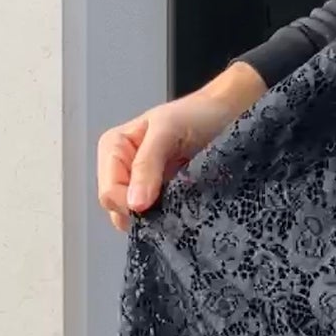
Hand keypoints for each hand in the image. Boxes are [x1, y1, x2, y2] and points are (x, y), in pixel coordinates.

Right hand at [96, 63, 266, 229]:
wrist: (226, 116)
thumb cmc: (197, 115)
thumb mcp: (167, 131)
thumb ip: (147, 164)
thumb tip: (134, 204)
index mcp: (114, 148)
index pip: (108, 193)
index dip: (128, 204)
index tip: (155, 203)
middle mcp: (123, 169)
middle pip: (118, 210)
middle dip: (141, 213)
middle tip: (171, 201)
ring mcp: (142, 186)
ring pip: (135, 220)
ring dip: (156, 219)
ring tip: (179, 202)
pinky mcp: (163, 199)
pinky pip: (156, 221)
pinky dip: (167, 220)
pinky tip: (182, 209)